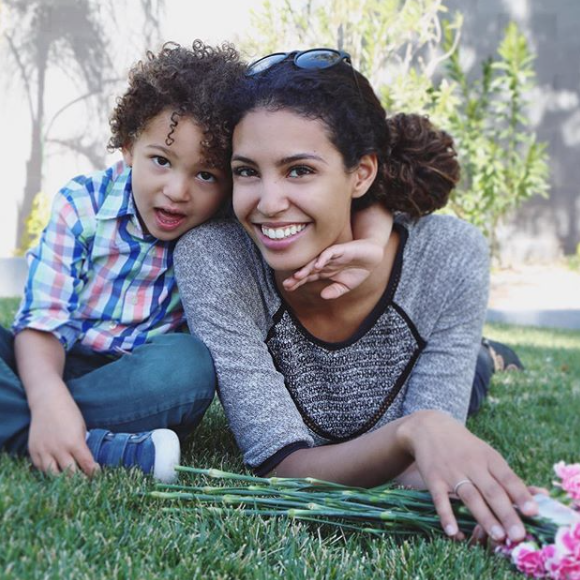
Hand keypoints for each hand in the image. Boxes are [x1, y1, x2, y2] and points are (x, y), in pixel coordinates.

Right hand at [28, 385, 97, 476]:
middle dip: (78, 480)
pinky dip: (49, 472)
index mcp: (74, 443)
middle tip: (84, 481)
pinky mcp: (34, 451)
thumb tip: (85, 461)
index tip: (96, 474)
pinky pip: (41, 468)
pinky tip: (55, 470)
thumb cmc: (69, 413)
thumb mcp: (81, 428)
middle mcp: (58, 449)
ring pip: (53, 475)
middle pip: (69, 475)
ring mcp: (44, 451)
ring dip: (62, 480)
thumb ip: (81, 445)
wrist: (48, 402)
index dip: (92, 472)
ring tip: (69, 481)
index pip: (86, 464)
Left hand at [282, 240, 383, 298]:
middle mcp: (324, 263)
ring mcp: (331, 256)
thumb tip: (323, 296)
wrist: (373, 256)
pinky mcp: (340, 249)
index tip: (288, 288)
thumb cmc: (358, 270)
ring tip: (298, 276)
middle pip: (307, 269)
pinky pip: (329, 253)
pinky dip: (323, 258)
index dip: (298, 282)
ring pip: (315, 261)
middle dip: (297, 277)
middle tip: (287, 284)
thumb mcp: (346, 285)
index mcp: (324, 271)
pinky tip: (318, 265)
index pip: (308, 277)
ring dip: (306, 268)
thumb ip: (335, 291)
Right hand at [399, 410, 537, 542]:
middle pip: (492, 490)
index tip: (534, 512)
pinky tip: (454, 532)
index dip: (521, 495)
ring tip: (497, 536)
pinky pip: (440, 499)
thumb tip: (543, 495)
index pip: (508, 478)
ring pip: (470, 496)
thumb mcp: (488, 454)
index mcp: (488, 458)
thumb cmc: (465, 446)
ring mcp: (451, 472)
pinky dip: (447, 516)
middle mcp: (471, 464)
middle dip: (506, 513)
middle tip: (518, 535)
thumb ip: (510, 478)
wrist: (429, 428)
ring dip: (484, 517)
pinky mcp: (433, 479)